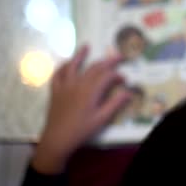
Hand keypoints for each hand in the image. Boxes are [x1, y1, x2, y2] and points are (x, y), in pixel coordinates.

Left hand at [32, 45, 130, 173]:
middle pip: (94, 68)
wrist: (57, 139)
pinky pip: (57, 74)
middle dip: (108, 61)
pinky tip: (66, 63)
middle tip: (119, 56)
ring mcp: (65, 86)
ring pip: (73, 66)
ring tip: (86, 46)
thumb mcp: (102, 119)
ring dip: (80, 55)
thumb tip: (129, 92)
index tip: (125, 79)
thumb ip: (115, 104)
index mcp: (90, 91)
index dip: (117, 75)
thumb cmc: (82, 130)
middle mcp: (78, 84)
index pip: (107, 76)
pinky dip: (62, 67)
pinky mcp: (55, 91)